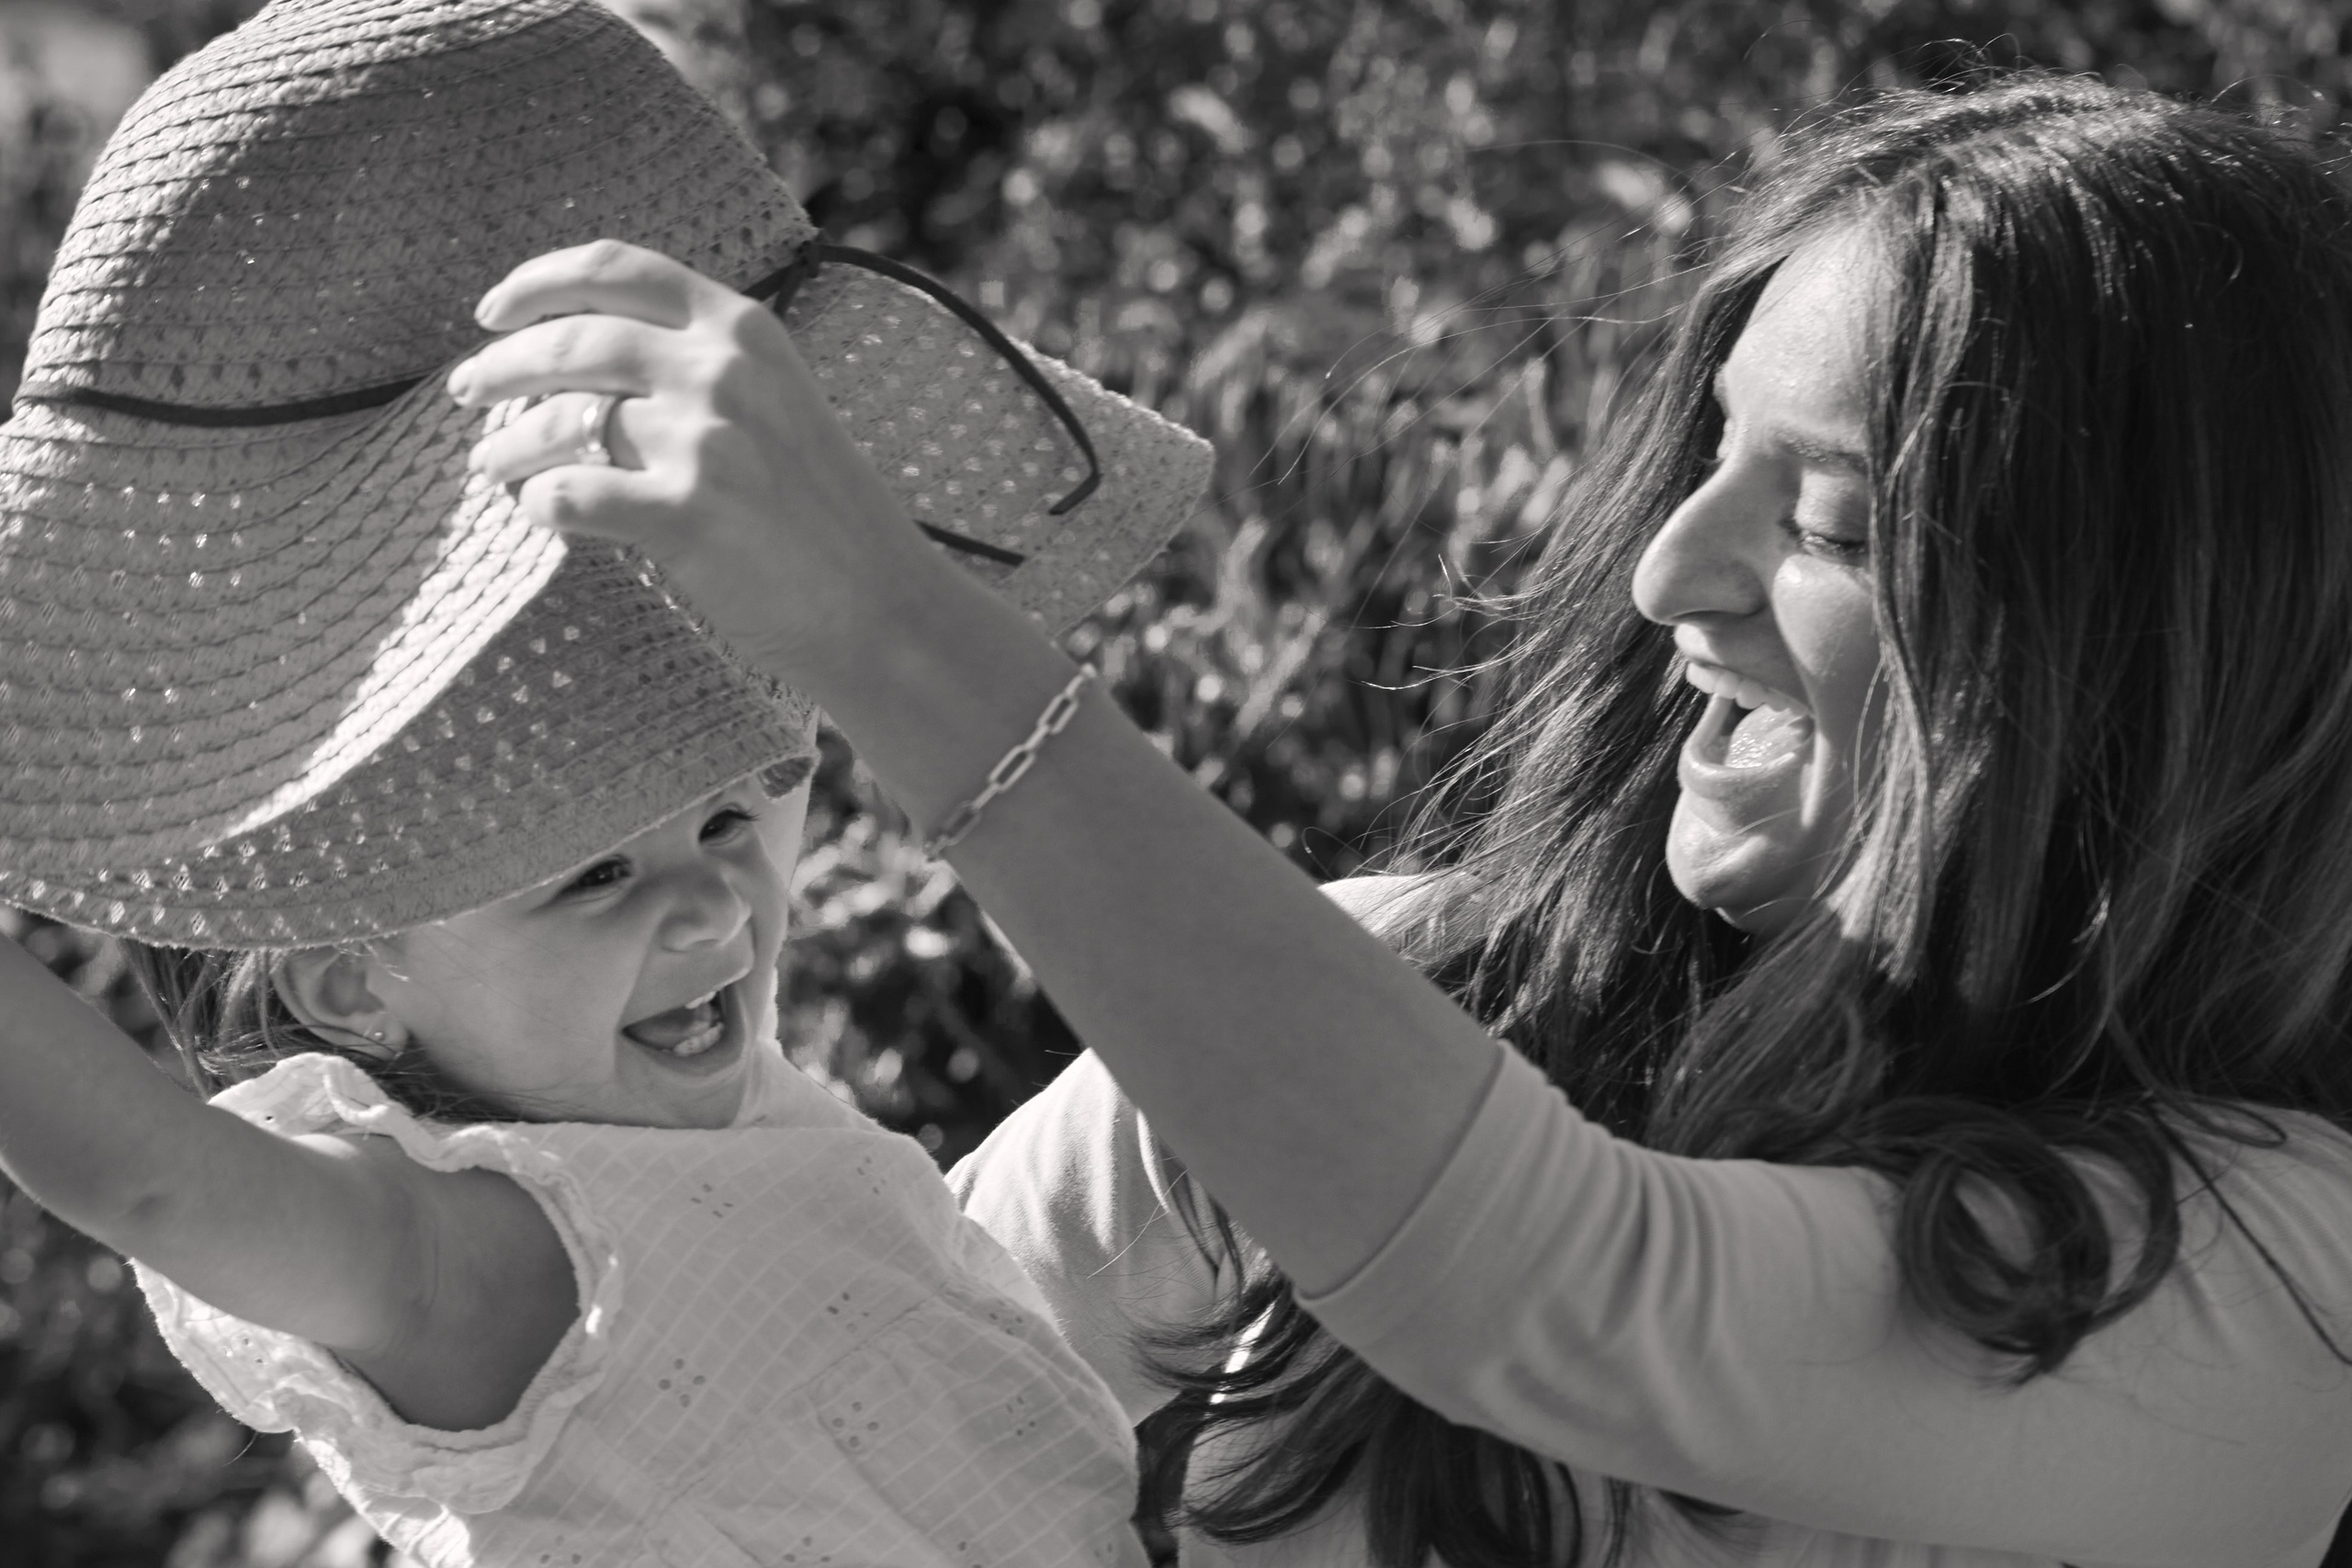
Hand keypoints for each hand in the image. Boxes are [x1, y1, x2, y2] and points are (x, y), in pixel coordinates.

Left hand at [449, 240, 936, 697]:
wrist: (882, 607)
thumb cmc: (821, 514)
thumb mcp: (779, 403)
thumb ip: (703, 366)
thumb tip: (581, 357)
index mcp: (744, 329)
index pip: (618, 270)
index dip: (539, 282)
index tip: (493, 311)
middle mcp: (723, 371)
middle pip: (574, 340)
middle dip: (500, 363)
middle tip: (464, 390)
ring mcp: (706, 441)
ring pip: (560, 421)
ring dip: (507, 444)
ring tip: (489, 465)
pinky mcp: (687, 513)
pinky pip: (570, 497)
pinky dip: (540, 505)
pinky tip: (542, 514)